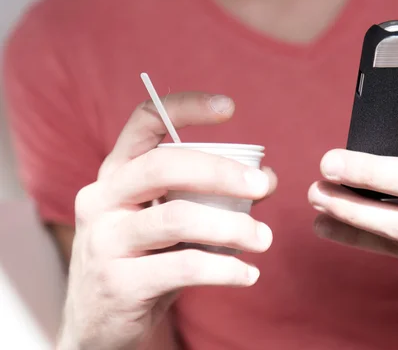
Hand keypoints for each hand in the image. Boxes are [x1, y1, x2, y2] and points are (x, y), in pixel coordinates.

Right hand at [58, 93, 275, 349]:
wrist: (101, 321)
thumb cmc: (146, 258)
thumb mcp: (168, 219)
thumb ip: (207, 196)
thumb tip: (265, 179)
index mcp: (116, 173)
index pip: (143, 123)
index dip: (184, 107)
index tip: (229, 108)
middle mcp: (102, 198)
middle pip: (163, 166)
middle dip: (221, 172)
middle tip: (263, 186)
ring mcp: (104, 240)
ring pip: (178, 218)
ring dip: (233, 227)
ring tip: (264, 239)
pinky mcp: (118, 283)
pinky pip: (183, 267)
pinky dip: (225, 269)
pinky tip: (247, 274)